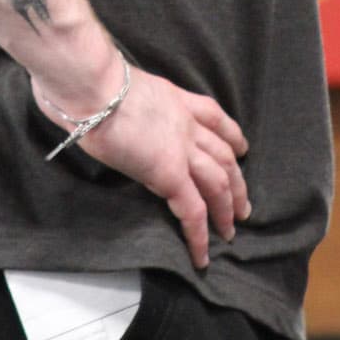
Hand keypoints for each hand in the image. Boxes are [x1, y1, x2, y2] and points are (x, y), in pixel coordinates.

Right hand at [33, 63, 250, 270]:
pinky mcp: (170, 174)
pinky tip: (202, 254)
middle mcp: (186, 124)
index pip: (214, 117)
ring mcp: (182, 149)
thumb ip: (134, 105)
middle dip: (237, 181)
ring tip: (231, 231)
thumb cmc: (94, 85)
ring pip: (219, 182)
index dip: (232, 135)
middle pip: (224, 155)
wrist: (96, 90)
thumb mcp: (125, 89)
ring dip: (228, 208)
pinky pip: (192, 210)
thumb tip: (117, 118)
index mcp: (175, 100)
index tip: (241, 149)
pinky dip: (199, 235)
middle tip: (244, 205)